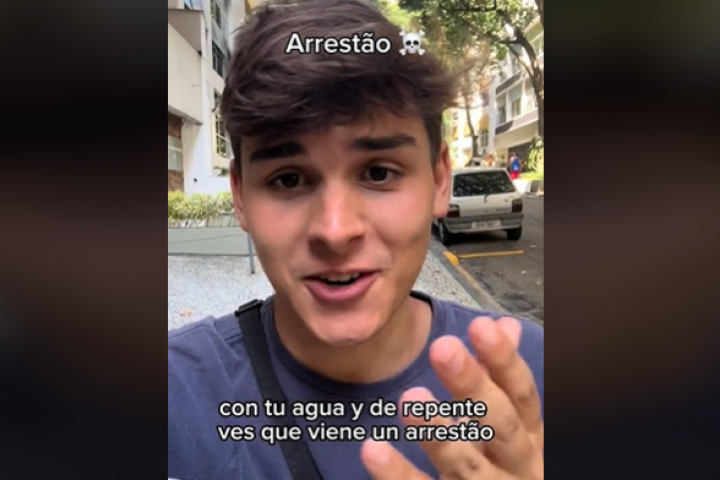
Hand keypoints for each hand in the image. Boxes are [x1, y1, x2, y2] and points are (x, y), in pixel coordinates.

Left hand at [361, 317, 542, 478]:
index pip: (521, 394)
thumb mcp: (513, 423)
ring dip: (437, 430)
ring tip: (410, 397)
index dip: (504, 360)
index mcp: (530, 436)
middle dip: (473, 386)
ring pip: (466, 465)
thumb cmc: (507, 464)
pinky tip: (373, 448)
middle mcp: (517, 466)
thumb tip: (504, 324)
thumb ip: (501, 377)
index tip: (480, 324)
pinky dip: (397, 474)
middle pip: (499, 425)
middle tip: (442, 348)